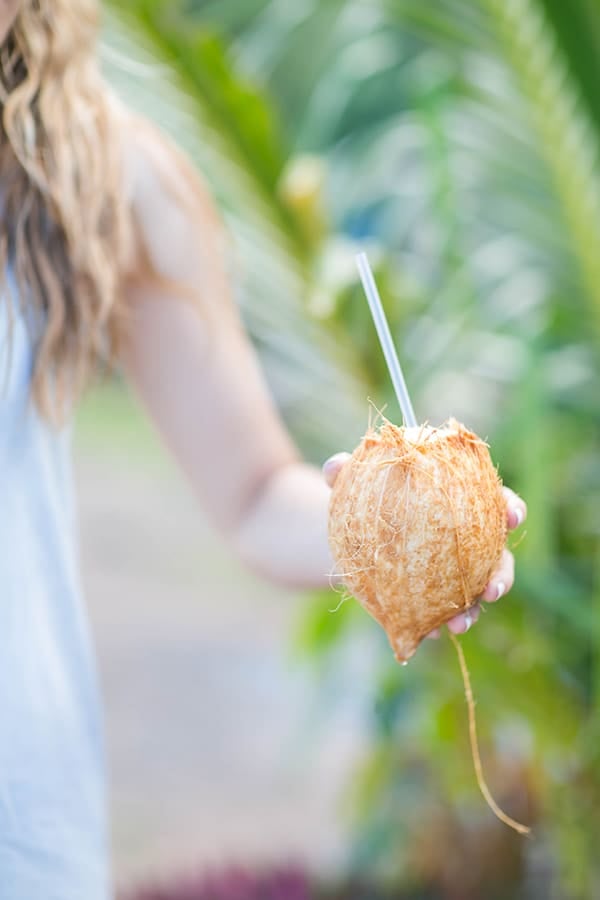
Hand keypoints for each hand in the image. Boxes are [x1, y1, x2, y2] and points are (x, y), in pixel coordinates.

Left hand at [323, 453, 526, 637]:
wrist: (344, 533)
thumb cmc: (360, 495)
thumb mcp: (351, 480)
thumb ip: (344, 470)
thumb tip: (335, 467)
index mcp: (461, 501)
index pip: (496, 501)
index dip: (510, 508)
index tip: (513, 516)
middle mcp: (466, 540)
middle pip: (497, 556)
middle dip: (503, 575)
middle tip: (494, 589)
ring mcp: (451, 571)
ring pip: (474, 593)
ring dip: (474, 611)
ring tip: (460, 624)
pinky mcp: (432, 596)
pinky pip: (441, 612)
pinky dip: (437, 624)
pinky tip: (428, 633)